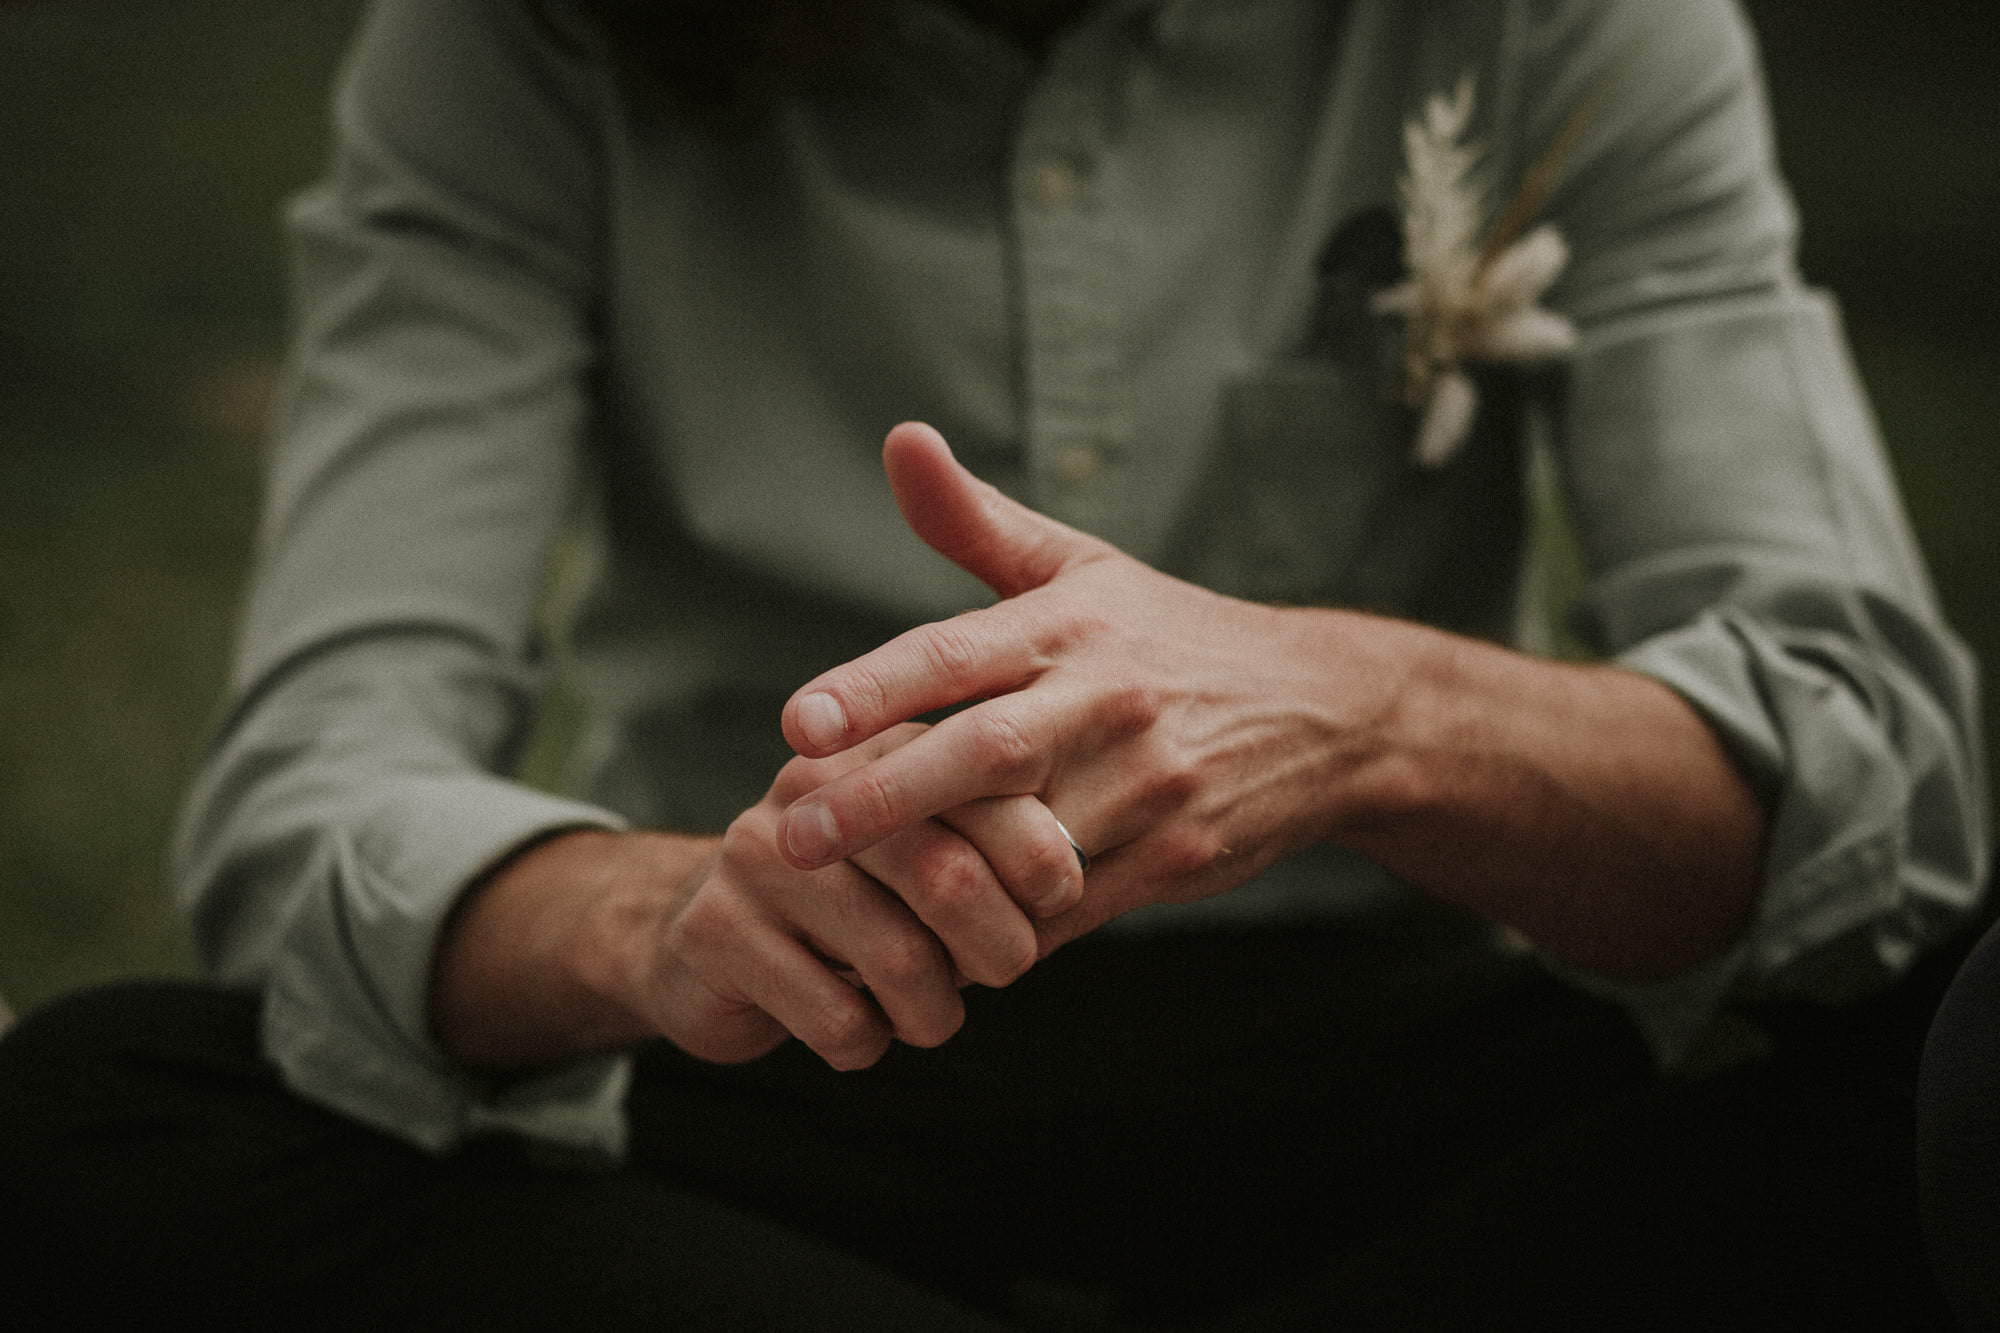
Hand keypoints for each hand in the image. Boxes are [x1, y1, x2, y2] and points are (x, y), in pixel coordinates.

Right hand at [433, 721, 1083, 1074]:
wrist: (709, 944)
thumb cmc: (859, 904)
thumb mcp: (931, 855)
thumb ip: (1004, 851)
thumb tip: (1088, 882)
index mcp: (881, 749)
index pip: (987, 790)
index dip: (1042, 859)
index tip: (1057, 900)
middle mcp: (815, 788)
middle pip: (947, 876)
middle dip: (999, 948)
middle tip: (1005, 972)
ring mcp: (757, 856)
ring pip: (898, 959)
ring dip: (934, 1013)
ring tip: (928, 1015)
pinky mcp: (715, 930)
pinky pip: (834, 1016)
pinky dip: (866, 1044)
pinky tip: (855, 1030)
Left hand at [774, 423, 1406, 947]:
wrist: (1326, 711)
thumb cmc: (1170, 637)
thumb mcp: (1084, 567)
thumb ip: (977, 520)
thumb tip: (900, 438)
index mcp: (1070, 624)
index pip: (956, 652)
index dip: (872, 687)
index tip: (796, 722)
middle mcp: (1106, 699)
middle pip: (981, 754)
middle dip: (880, 801)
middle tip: (789, 836)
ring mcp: (1146, 782)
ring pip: (1025, 845)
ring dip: (937, 880)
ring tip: (843, 904)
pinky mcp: (1175, 853)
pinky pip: (1070, 905)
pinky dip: (1003, 927)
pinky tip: (936, 940)